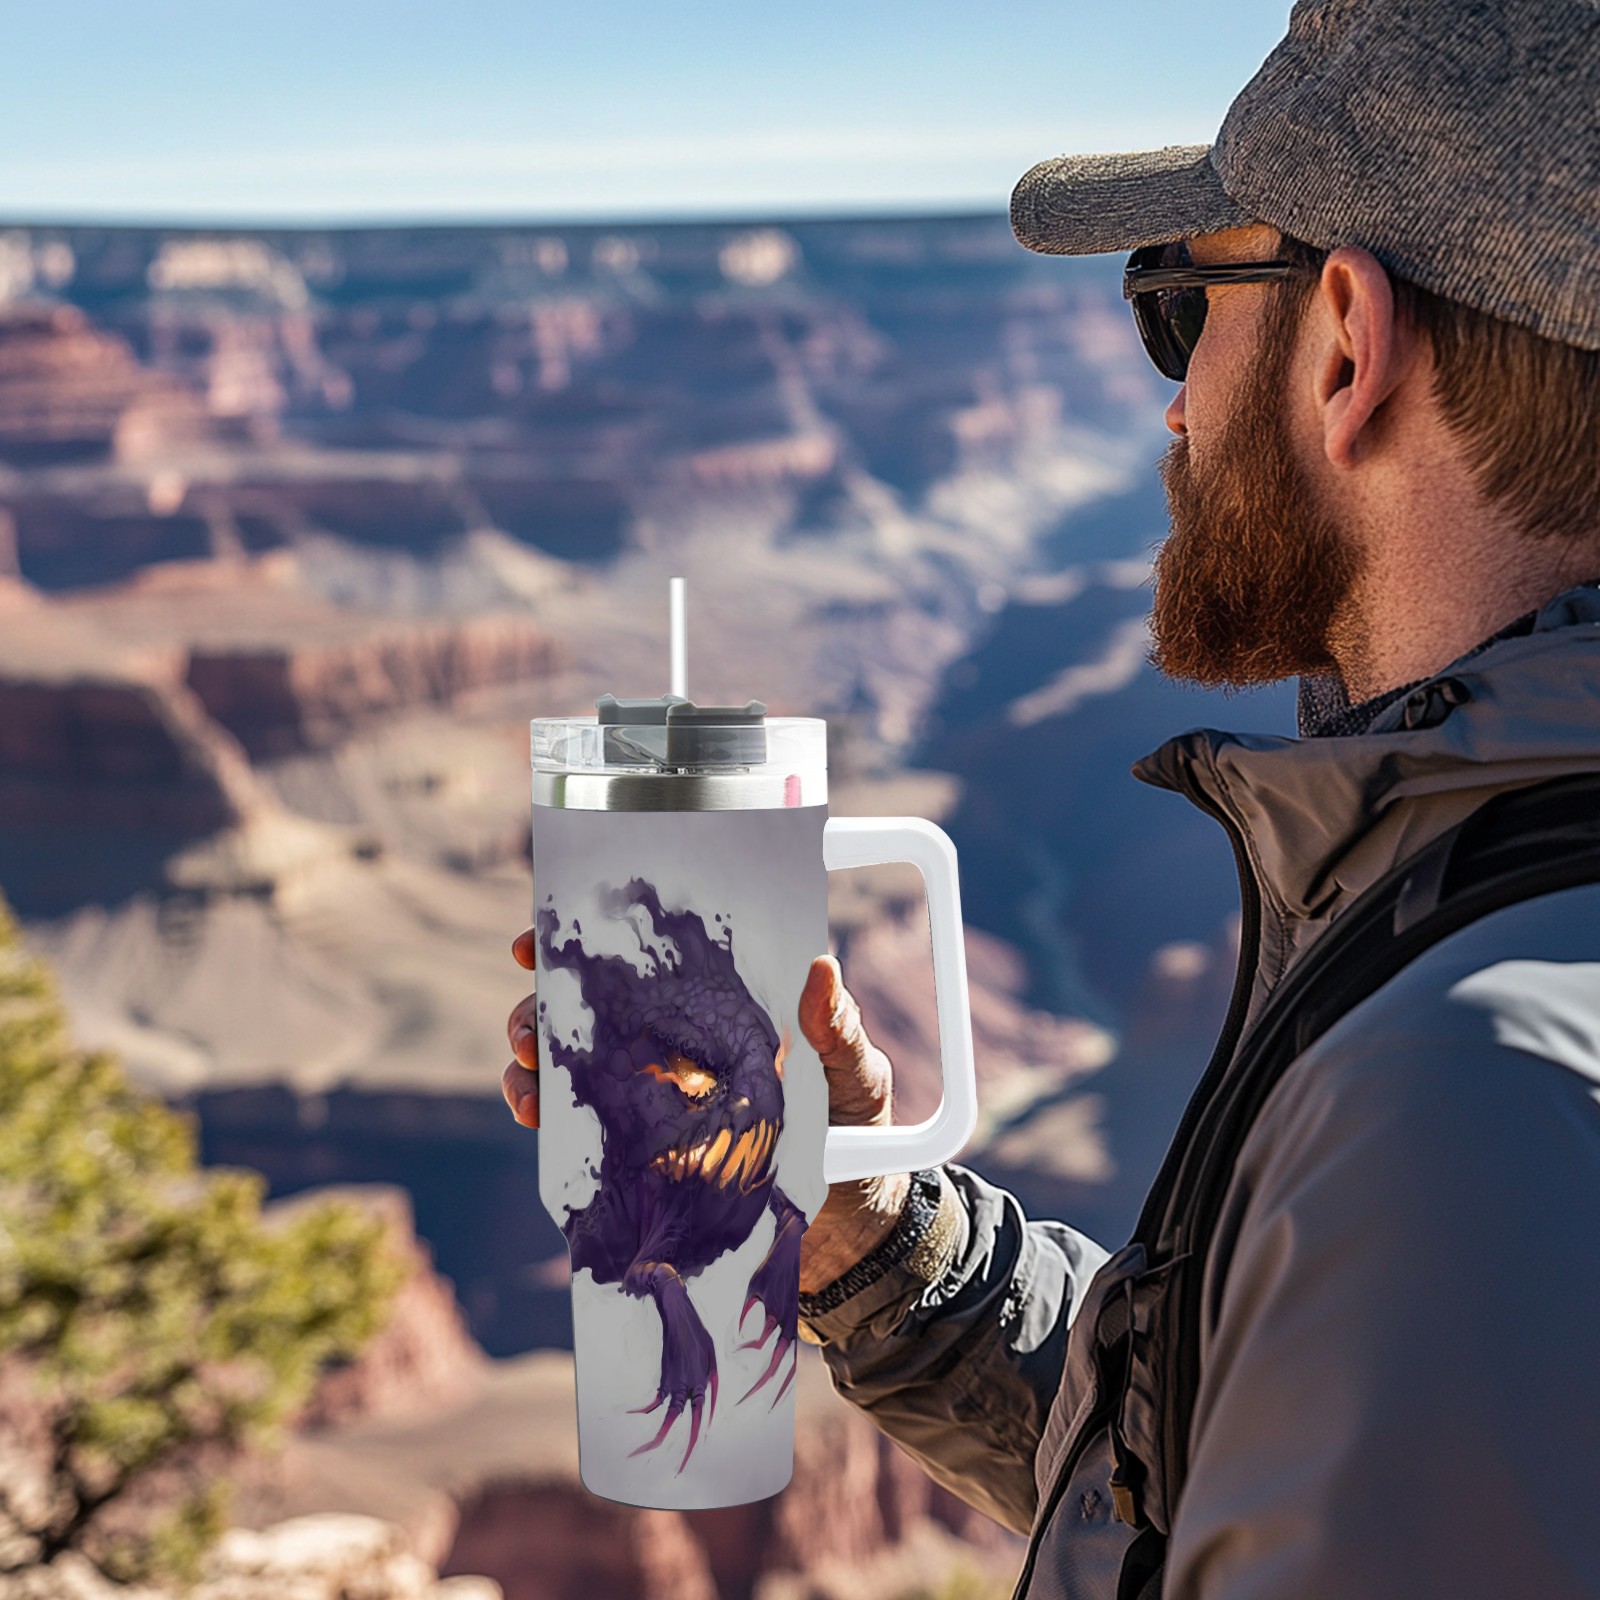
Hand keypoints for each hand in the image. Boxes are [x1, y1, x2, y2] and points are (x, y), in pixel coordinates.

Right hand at [500, 936, 912, 1292]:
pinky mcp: (643, 1157)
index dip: (590, 946)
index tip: (543, 940)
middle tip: (532, 1025)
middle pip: (589, 1014)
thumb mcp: (855, 1072)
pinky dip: (546, 1119)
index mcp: (716, 1013)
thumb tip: (820, 966)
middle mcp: (674, 1050)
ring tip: (526, 1073)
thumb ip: (834, 1030)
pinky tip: (535, 1118)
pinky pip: (579, 1131)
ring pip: (570, 1068)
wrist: (851, 1225)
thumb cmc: (857, 1129)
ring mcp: (653, 1103)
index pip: (646, 967)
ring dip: (532, 1063)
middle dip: (541, 1008)